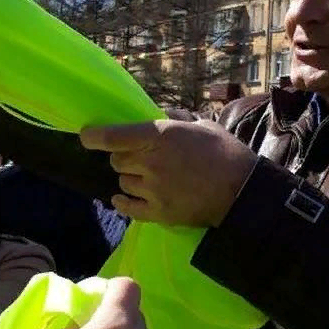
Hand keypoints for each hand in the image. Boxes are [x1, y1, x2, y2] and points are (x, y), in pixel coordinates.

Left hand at [80, 119, 257, 226]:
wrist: (242, 190)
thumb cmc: (224, 152)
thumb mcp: (201, 125)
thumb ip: (174, 120)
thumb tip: (157, 115)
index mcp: (160, 136)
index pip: (114, 136)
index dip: (94, 136)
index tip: (86, 136)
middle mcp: (151, 162)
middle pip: (117, 160)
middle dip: (123, 157)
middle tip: (139, 158)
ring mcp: (153, 189)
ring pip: (122, 182)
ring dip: (129, 179)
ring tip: (147, 178)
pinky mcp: (158, 213)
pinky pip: (127, 208)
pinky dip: (122, 202)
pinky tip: (122, 199)